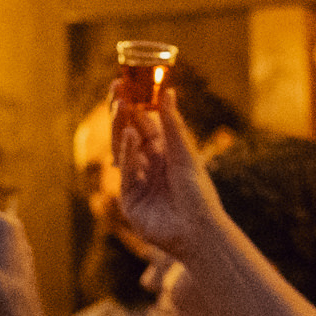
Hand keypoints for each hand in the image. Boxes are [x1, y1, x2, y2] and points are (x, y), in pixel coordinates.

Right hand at [113, 92, 229, 261]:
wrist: (199, 231)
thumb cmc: (198, 193)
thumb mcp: (185, 153)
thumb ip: (172, 124)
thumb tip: (168, 90)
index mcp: (163, 154)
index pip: (143, 124)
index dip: (134, 105)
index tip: (125, 84)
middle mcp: (148, 166)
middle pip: (129, 134)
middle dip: (121, 113)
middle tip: (116, 90)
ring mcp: (137, 183)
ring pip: (123, 151)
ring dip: (121, 128)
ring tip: (121, 106)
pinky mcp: (130, 200)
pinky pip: (126, 173)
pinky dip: (128, 154)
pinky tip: (130, 136)